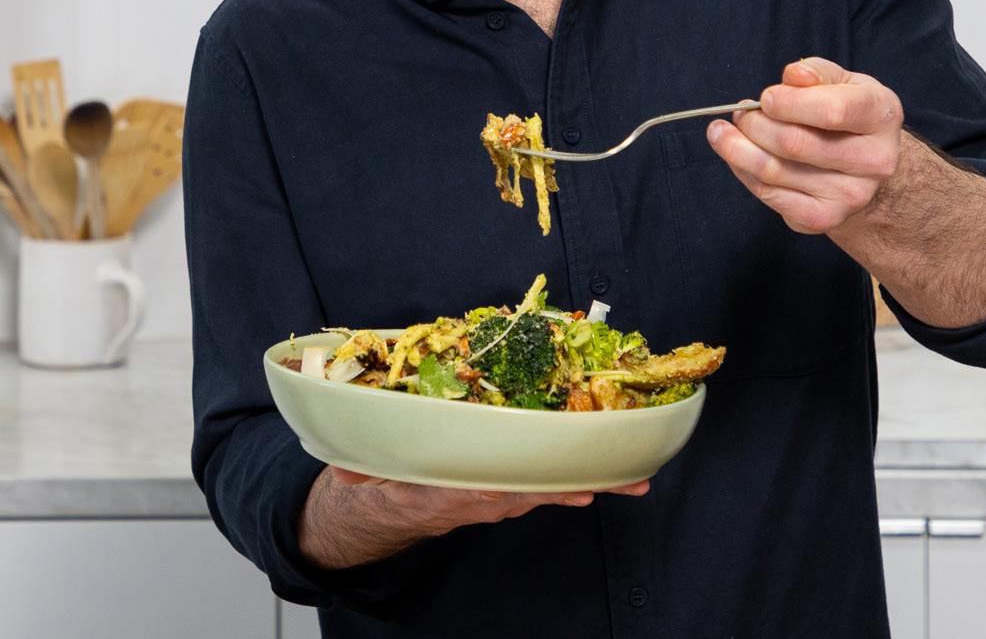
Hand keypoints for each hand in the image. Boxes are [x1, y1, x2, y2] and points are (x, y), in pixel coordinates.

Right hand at [299, 465, 648, 571]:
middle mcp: (487, 497)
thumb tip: (349, 473)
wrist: (379, 515)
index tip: (575, 485)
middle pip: (544, 486)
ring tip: (636, 478)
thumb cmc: (382, 481)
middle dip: (587, 480)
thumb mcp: (368, 474)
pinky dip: (578, 475)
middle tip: (631, 479)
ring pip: (552, 485)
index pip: (505, 487)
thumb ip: (360, 471)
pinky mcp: (507, 490)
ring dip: (593, 479)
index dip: (541, 485)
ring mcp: (501, 496)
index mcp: (457, 491)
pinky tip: (613, 475)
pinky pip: (547, 482)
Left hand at [704, 56, 904, 235]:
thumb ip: (818, 72)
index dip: (789, 103)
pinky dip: (744, 172)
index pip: (833, 111)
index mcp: (881, 116)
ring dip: (737, 148)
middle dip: (754, 125)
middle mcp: (874, 160)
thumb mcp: (842, 82)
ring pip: (775, 171)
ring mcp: (851, 195)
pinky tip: (736, 157)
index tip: (765, 98)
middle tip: (741, 113)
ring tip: (723, 132)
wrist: (864, 164)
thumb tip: (794, 75)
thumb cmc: (847, 115)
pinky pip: (769, 195)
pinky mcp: (825, 218)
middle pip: (795, 143)